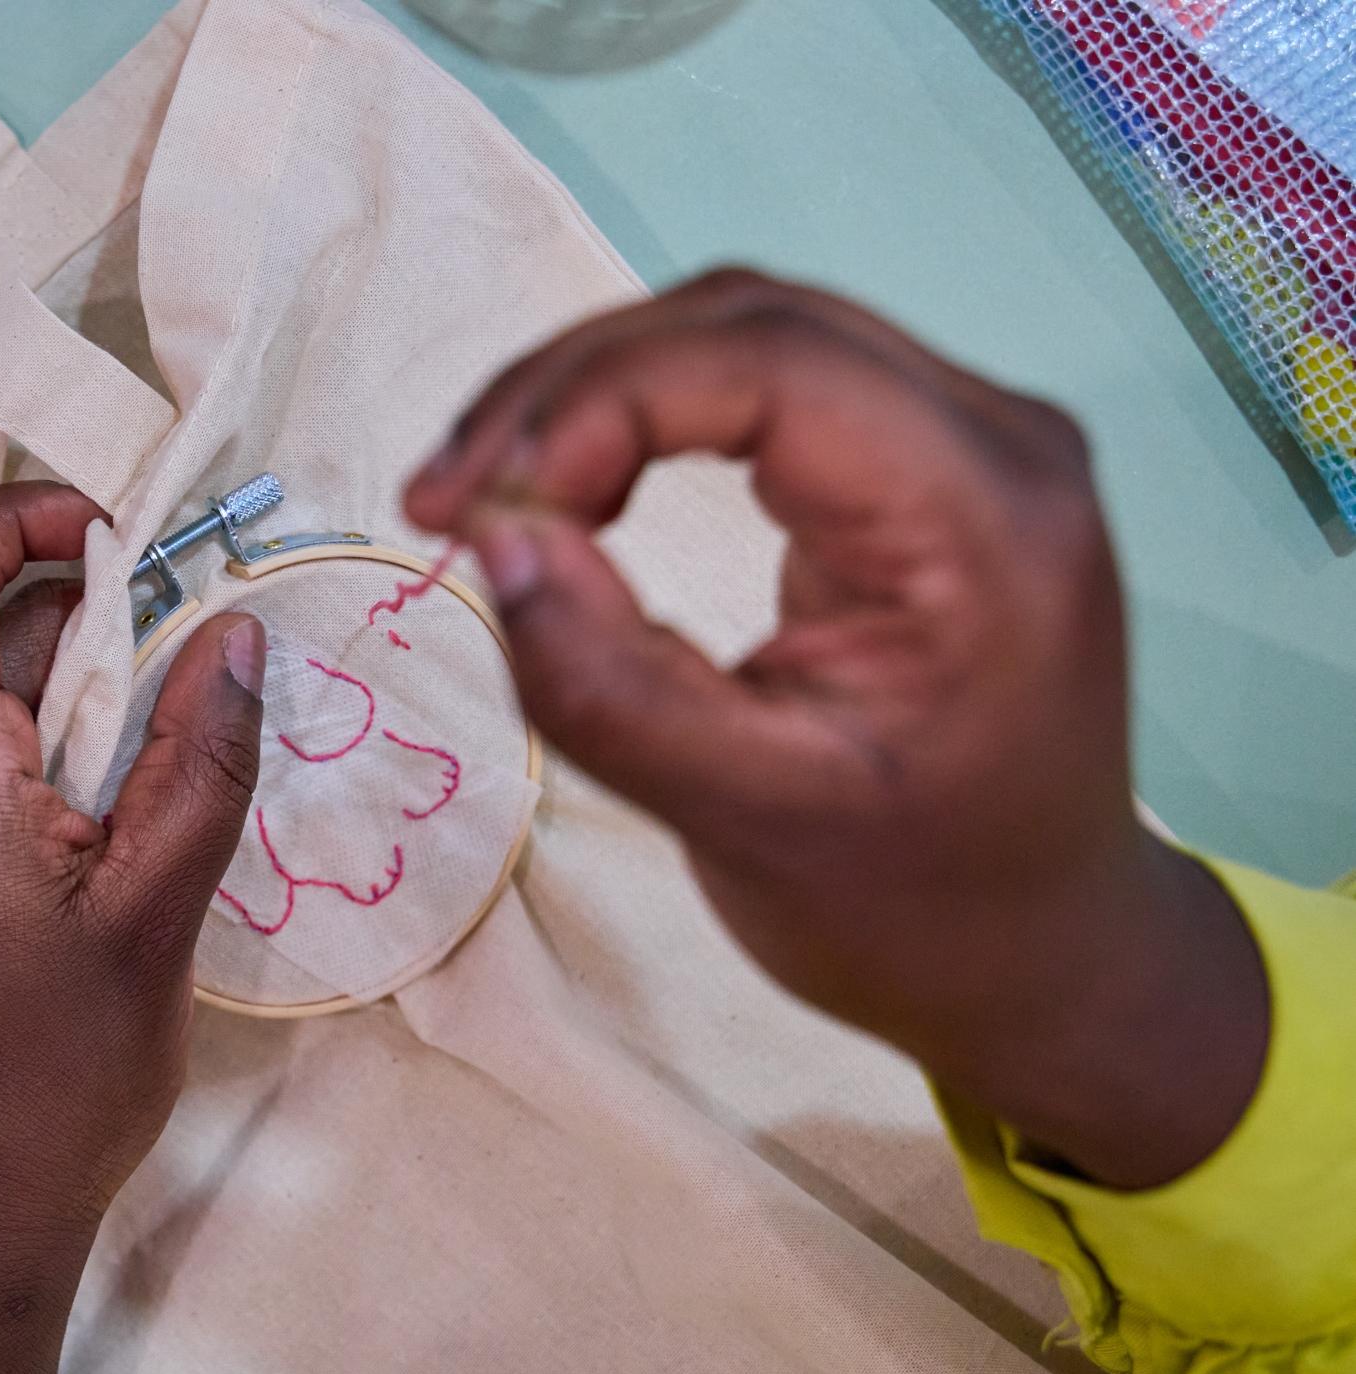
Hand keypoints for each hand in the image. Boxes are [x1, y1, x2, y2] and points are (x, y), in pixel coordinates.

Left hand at [0, 483, 266, 1373]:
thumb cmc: (51, 1086)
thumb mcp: (156, 917)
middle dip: (62, 623)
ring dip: (33, 700)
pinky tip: (67, 840)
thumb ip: (198, 762)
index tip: (115, 535)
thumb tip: (234, 634)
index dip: (14, 519)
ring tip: (131, 775)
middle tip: (171, 674)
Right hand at [406, 270, 1265, 1188]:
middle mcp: (999, 443)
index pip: (773, 365)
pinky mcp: (924, 461)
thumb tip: (494, 537)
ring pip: (749, 332)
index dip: (596, 405)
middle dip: (569, 389)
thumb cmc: (909, 907)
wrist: (1035, 950)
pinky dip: (647, 416)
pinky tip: (573, 486)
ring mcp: (971, 440)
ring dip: (594, 394)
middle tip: (439, 498)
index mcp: (987, 522)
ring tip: (482, 494)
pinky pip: (768, 383)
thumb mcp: (742, 822)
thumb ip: (608, 684)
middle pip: (751, 322)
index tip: (469, 513)